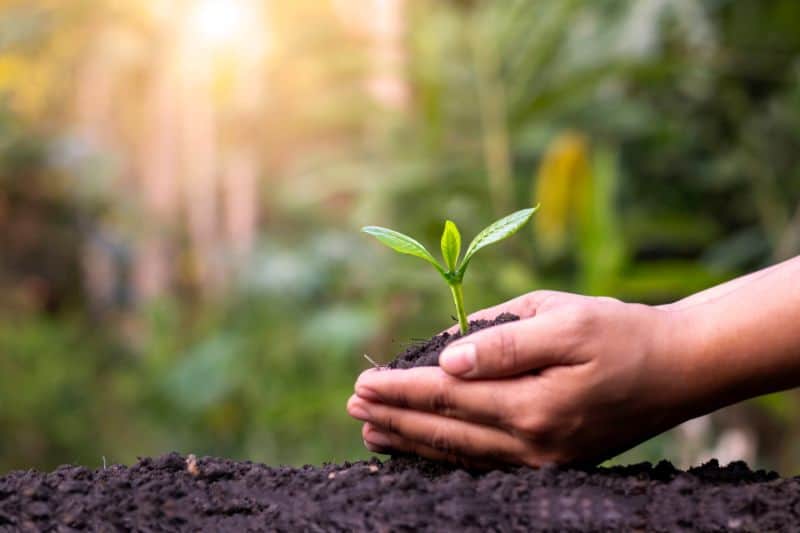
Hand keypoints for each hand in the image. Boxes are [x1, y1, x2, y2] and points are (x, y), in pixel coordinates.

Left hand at [347, 290, 693, 467]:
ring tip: (373, 432)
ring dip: (413, 442)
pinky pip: (485, 463)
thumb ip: (501, 344)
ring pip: (461, 453)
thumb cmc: (620, 332)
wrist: (678, 368)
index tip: (363, 382)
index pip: (447, 397)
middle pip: (446, 431)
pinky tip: (425, 448)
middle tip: (355, 406)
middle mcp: (534, 443)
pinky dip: (448, 454)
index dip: (400, 389)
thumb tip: (445, 360)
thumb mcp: (563, 321)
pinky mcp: (552, 464)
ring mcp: (543, 461)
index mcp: (534, 404)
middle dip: (395, 417)